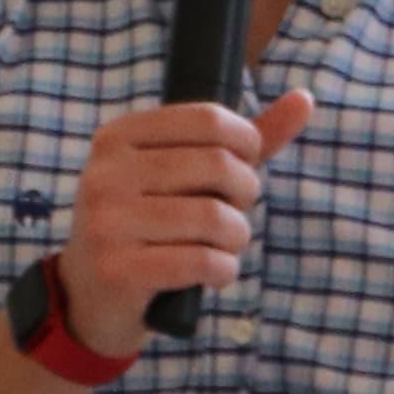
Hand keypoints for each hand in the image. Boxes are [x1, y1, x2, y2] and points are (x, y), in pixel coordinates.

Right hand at [53, 89, 321, 356]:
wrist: (89, 295)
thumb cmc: (149, 225)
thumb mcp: (182, 175)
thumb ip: (241, 140)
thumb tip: (304, 99)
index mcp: (118, 137)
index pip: (209, 120)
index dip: (247, 144)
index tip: (246, 166)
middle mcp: (106, 173)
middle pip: (217, 165)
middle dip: (245, 193)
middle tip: (236, 213)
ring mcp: (107, 222)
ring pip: (213, 217)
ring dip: (236, 238)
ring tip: (226, 246)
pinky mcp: (117, 269)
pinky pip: (201, 262)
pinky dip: (223, 271)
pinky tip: (214, 273)